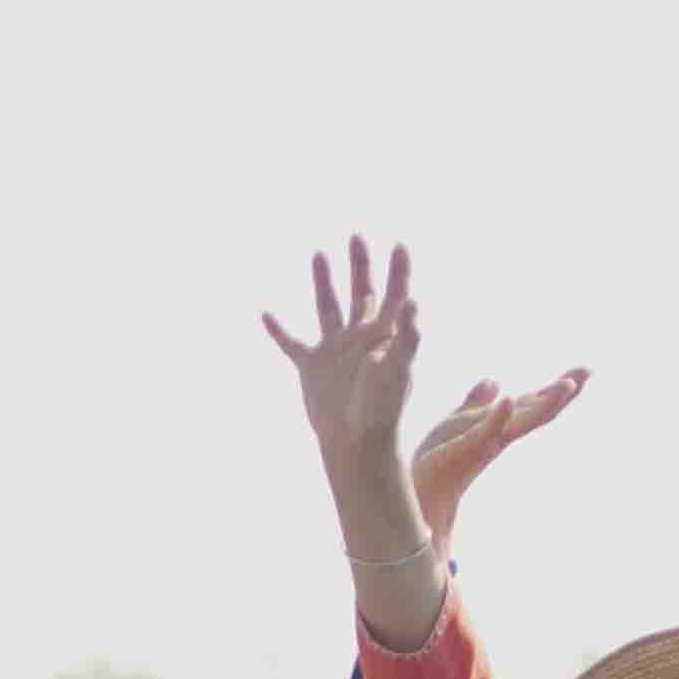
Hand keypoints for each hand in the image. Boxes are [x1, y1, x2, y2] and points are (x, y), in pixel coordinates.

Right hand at [263, 235, 425, 469]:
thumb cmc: (380, 409)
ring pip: (327, 307)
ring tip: (319, 253)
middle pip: (361, 293)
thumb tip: (413, 303)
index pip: (395, 295)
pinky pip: (291, 343)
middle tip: (356, 236)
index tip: (400, 245)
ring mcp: (335, 351)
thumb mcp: (396, 370)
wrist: (354, 442)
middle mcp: (360, 338)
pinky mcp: (311, 368)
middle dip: (360, 265)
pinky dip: (278, 329)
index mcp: (385, 337)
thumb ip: (407, 337)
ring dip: (323, 281)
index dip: (399, 271)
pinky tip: (264, 313)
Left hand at [414, 366, 588, 539]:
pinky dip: (500, 416)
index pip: (535, 403)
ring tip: (568, 383)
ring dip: (546, 403)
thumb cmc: (439, 458)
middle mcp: (500, 435)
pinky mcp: (467, 450)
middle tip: (587, 373)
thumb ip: (476, 403)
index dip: (558, 388)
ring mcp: (487, 443)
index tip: (585, 370)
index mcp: (500, 425)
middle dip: (563, 394)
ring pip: (524, 422)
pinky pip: (487, 432)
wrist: (418, 488)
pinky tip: (510, 398)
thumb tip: (495, 383)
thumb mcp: (459, 421)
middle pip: (539, 412)